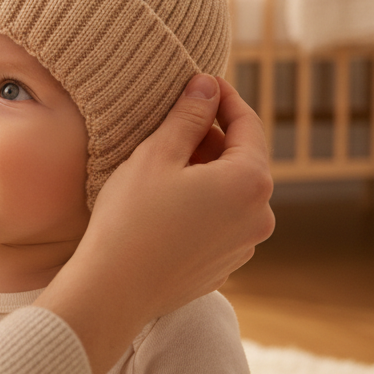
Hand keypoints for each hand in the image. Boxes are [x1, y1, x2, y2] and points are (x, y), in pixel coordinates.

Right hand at [36, 74, 274, 373]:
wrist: (113, 290)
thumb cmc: (130, 218)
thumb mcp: (156, 154)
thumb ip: (189, 116)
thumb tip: (208, 85)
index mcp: (250, 182)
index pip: (248, 124)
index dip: (224, 98)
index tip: (201, 83)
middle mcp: (260, 216)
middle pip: (243, 159)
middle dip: (212, 137)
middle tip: (173, 125)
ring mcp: (245, 245)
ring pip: (232, 192)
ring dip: (206, 172)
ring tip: (164, 164)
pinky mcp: (225, 265)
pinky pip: (221, 221)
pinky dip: (202, 203)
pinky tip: (165, 203)